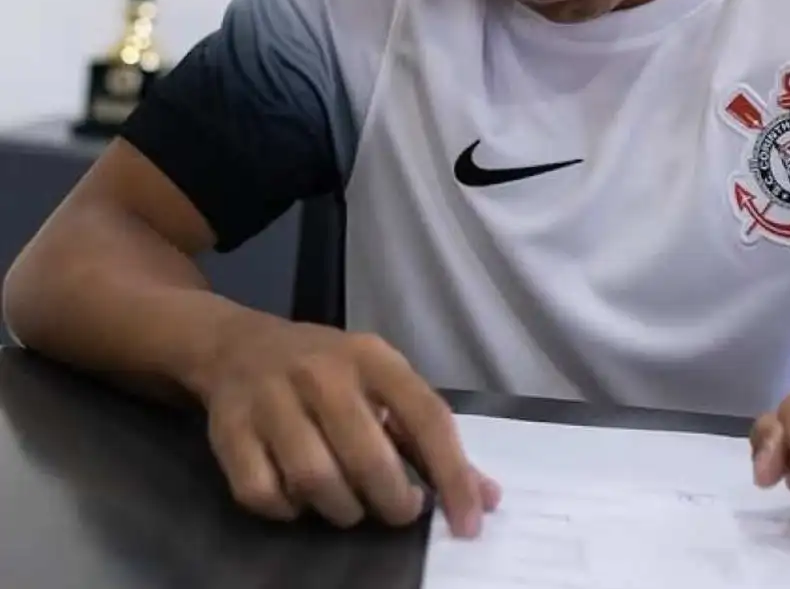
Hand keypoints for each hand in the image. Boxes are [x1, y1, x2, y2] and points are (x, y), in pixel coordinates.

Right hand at [196, 313, 500, 533]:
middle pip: (368, 457)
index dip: (453, 473)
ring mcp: (270, 399)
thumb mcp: (382, 383)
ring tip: (351, 505)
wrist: (239, 345)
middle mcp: (322, 372)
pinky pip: (262, 494)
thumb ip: (428, 439)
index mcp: (372, 357)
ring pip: (315, 480)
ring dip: (343, 510)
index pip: (426, 416)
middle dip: (394, 501)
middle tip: (401, 511)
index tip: (469, 520)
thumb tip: (484, 497)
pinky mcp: (228, 431)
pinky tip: (298, 498)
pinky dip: (287, 510)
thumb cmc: (328, 370)